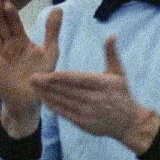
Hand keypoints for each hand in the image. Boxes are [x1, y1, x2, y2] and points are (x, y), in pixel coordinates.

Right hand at [0, 0, 60, 137]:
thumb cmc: (42, 75)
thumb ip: (52, 31)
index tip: (7, 1)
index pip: (14, 23)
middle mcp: (8, 45)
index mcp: (20, 40)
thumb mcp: (50, 52)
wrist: (31, 100)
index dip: (10, 13)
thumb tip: (58, 8)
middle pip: (1, 26)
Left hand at [31, 36, 159, 152]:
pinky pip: (65, 113)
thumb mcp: (118, 73)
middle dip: (47, 84)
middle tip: (31, 77)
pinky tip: (43, 98)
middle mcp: (95, 99)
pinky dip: (53, 106)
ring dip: (46, 94)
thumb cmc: (121, 94)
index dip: (59, 77)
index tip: (45, 72)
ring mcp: (89, 113)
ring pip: (63, 102)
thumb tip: (111, 35)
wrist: (129, 123)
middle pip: (67, 90)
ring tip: (33, 86)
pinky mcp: (84, 124)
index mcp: (102, 84)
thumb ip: (111, 53)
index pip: (77, 79)